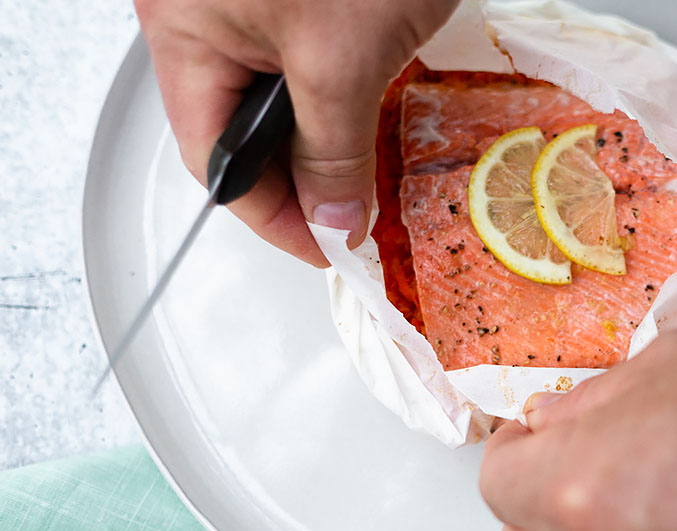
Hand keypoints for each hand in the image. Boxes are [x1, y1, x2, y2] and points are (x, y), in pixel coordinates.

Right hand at [135, 0, 460, 264]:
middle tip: (358, 218)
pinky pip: (311, 56)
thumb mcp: (343, 62)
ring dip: (331, 137)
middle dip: (304, 180)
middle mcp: (207, 12)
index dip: (274, 218)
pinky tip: (380, 109)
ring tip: (377, 169)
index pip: (216, 161)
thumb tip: (333, 218)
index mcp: (186, 30)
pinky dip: (345, 92)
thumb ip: (333, 152)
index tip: (327, 250)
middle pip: (247, 129)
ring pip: (282, 95)